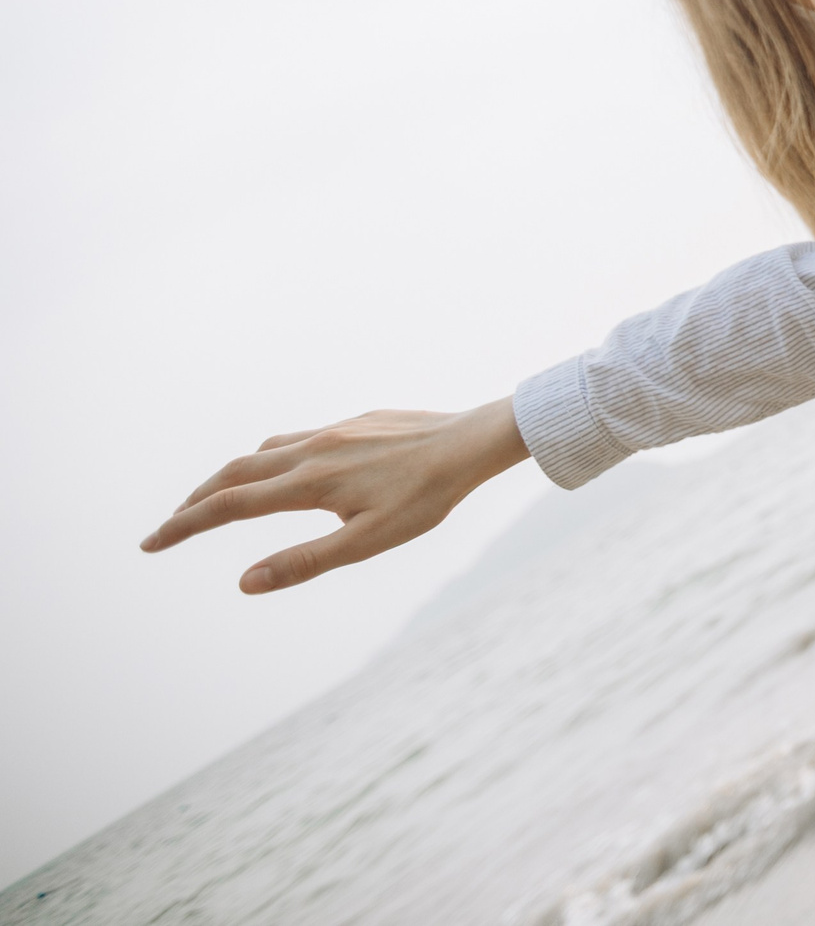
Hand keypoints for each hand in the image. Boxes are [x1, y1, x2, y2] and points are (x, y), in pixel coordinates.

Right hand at [139, 398, 528, 593]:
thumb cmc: (427, 497)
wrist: (473, 441)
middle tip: (168, 527)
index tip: (151, 542)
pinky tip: (281, 469)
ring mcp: (334, 431)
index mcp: (308, 482)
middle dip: (195, 501)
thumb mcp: (368, 541)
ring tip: (214, 499)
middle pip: (234, 473)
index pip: (228, 506)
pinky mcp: (356, 422)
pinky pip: (297, 438)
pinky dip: (269, 458)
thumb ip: (305, 561)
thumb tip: (245, 582)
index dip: (184, 525)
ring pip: (264, 451)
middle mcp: (312, 449)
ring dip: (230, 476)